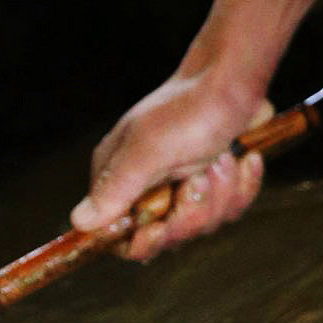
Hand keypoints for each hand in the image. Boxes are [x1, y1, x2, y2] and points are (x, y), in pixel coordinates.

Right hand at [72, 67, 272, 264]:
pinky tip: (243, 158)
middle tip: (198, 176)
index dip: (141, 240)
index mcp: (119, 178)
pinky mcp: (216, 183)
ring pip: (204, 224)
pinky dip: (243, 184)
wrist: (234, 81)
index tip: (161, 226)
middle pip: (168, 236)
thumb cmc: (188, 109)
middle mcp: (148, 186)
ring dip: (221, 191)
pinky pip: (231, 208)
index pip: (117, 235)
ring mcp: (183, 186)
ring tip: (222, 158)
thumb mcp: (148, 149)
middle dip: (191, 210)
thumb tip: (78, 222)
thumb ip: (117, 188)